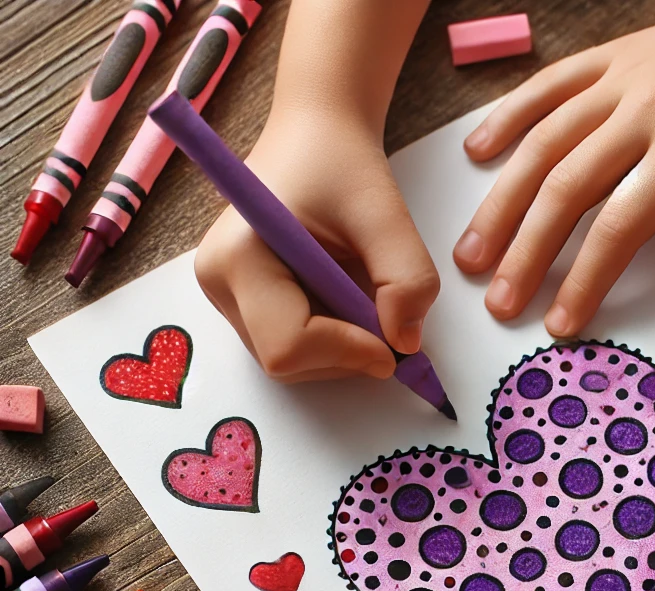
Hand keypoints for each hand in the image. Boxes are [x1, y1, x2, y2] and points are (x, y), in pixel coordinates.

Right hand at [194, 0, 436, 383]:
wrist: (317, 134)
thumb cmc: (343, 163)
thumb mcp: (387, 215)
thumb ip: (407, 280)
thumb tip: (406, 344)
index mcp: (238, 256)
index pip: (289, 346)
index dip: (348, 352)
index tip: (395, 341)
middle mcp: (218, 281)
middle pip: (288, 362)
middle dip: (347, 351)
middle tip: (386, 312)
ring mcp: (225, 295)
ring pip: (293, 362)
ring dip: (343, 345)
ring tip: (361, 290)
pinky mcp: (242, 302)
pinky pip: (293, 346)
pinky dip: (332, 337)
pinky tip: (344, 295)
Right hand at [453, 0, 654, 334]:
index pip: (620, 228)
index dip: (583, 282)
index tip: (560, 325)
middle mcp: (643, 109)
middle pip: (566, 188)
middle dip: (526, 253)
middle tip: (499, 303)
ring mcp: (619, 78)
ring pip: (543, 141)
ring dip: (502, 201)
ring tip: (471, 252)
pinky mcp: (608, 58)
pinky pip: (548, 84)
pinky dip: (508, 116)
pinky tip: (477, 154)